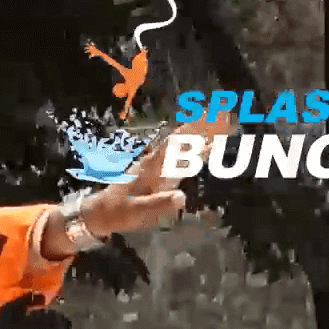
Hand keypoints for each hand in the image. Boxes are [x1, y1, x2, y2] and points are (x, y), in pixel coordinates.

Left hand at [41, 123, 224, 257]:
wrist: (99, 214)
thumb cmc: (117, 213)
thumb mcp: (137, 212)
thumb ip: (158, 205)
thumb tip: (181, 197)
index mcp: (152, 167)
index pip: (177, 143)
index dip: (196, 130)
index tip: (214, 117)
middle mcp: (156, 162)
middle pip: (184, 139)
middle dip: (205, 126)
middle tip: (228, 113)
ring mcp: (157, 166)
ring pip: (183, 146)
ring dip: (203, 135)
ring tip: (225, 124)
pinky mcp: (157, 174)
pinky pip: (180, 157)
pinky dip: (196, 150)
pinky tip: (208, 147)